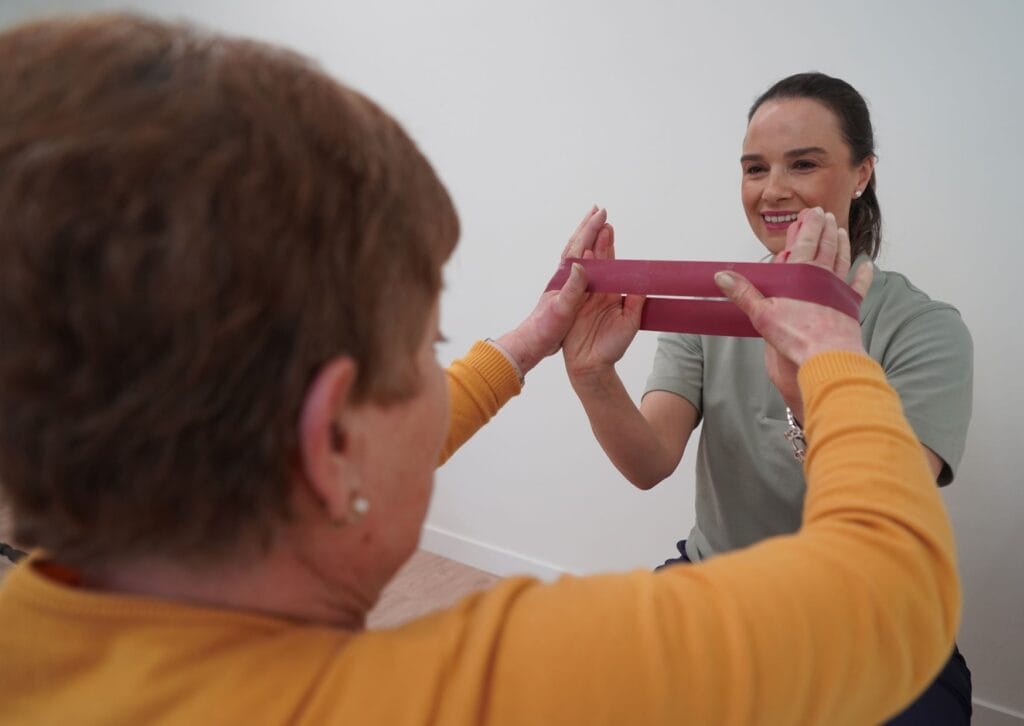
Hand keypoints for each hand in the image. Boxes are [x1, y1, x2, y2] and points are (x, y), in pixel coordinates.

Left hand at [493, 207, 607, 374]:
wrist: (532, 341)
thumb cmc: (546, 327)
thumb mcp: (562, 309)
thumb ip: (573, 287)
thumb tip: (581, 263)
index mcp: (564, 277)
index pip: (580, 246)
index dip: (592, 229)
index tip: (603, 214)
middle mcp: (563, 276)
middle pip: (577, 244)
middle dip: (589, 226)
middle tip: (600, 210)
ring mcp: (563, 283)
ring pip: (577, 253)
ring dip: (586, 238)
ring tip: (595, 226)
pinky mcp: (566, 292)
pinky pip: (579, 266)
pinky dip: (585, 255)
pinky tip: (588, 257)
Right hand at [561, 209, 644, 386]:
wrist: (592, 367)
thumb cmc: (611, 348)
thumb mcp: (630, 323)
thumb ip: (636, 303)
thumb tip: (645, 283)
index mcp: (610, 293)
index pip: (611, 264)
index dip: (609, 246)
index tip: (609, 228)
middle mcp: (595, 292)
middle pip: (597, 261)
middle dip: (598, 240)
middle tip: (601, 220)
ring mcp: (582, 298)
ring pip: (585, 269)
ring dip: (588, 250)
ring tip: (592, 232)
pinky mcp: (572, 307)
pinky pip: (574, 286)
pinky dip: (578, 272)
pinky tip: (582, 258)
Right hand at [762, 207, 867, 420]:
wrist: (826, 356)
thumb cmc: (795, 335)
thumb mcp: (761, 313)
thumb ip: (743, 292)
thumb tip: (722, 275)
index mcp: (802, 273)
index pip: (806, 241)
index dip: (809, 224)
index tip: (810, 212)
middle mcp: (823, 276)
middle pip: (826, 245)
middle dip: (825, 228)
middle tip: (826, 215)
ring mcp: (839, 289)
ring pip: (842, 259)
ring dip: (842, 244)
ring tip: (841, 232)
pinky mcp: (850, 306)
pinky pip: (858, 285)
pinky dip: (863, 274)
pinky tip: (867, 266)